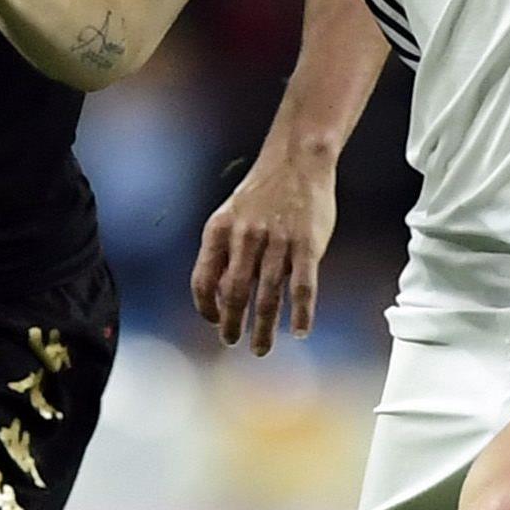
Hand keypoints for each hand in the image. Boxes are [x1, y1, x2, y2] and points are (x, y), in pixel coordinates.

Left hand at [191, 149, 336, 354]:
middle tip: (232, 341)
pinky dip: (301, 314)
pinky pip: (302, 288)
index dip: (205, 307)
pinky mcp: (307, 245)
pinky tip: (300, 331)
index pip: (203, 279)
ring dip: (262, 329)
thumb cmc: (263, 193)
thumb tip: (218, 294)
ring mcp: (277, 242)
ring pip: (267, 297)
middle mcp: (245, 238)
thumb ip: (223, 251)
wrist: (297, 161)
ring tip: (260, 348)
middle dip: (231, 324)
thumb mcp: (231, 216)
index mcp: (220, 231)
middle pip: (234, 294)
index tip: (213, 321)